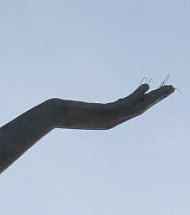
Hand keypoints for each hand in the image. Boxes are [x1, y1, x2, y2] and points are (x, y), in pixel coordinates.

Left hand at [54, 83, 174, 129]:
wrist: (50, 115)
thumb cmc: (57, 113)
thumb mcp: (75, 109)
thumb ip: (83, 109)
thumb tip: (77, 107)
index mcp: (105, 120)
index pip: (129, 109)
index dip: (142, 100)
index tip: (151, 91)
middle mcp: (111, 121)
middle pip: (139, 109)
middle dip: (155, 99)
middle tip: (170, 89)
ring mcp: (109, 119)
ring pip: (138, 108)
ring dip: (155, 98)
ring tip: (168, 88)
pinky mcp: (105, 115)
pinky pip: (128, 106)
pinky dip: (139, 97)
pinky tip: (147, 88)